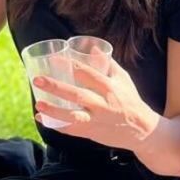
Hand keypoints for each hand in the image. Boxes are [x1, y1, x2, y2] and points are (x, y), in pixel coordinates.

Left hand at [32, 56, 158, 152]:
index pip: (87, 73)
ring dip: (54, 111)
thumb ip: (108, 63)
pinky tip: (41, 118)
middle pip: (76, 95)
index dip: (69, 65)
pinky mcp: (92, 133)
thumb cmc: (131, 100)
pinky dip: (56, 125)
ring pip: (72, 116)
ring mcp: (97, 120)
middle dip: (56, 87)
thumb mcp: (123, 79)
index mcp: (110, 87)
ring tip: (38, 104)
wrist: (142, 130)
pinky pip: (71, 130)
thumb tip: (93, 47)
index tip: (53, 59)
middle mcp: (102, 104)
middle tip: (37, 79)